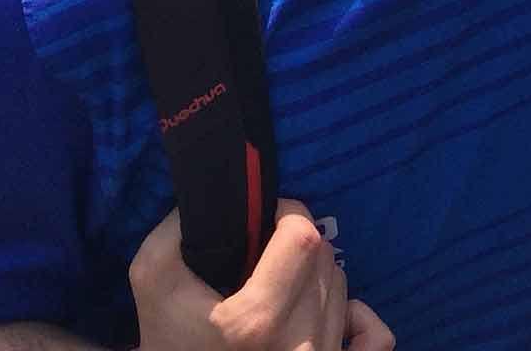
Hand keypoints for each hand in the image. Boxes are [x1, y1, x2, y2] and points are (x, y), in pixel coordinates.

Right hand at [130, 201, 394, 350]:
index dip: (286, 214)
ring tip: (280, 288)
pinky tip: (325, 314)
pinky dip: (356, 316)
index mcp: (255, 321)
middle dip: (297, 243)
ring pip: (342, 286)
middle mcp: (297, 348)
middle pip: (324, 258)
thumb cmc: (168, 338)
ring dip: (315, 276)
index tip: (266, 219)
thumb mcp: (153, 277)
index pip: (303, 238)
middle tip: (266, 255)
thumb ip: (179, 226)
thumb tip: (226, 194)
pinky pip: (376, 335)